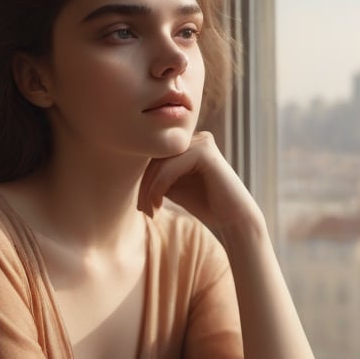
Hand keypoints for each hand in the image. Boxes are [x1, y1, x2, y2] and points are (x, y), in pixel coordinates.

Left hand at [137, 131, 261, 230]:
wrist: (232, 220)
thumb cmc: (204, 204)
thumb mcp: (173, 186)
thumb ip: (157, 174)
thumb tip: (127, 167)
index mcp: (190, 143)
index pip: (155, 155)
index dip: (143, 180)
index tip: (142, 205)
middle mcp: (196, 137)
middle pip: (155, 157)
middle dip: (144, 185)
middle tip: (143, 209)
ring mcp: (202, 142)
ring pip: (160, 162)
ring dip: (149, 188)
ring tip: (150, 209)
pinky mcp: (205, 151)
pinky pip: (170, 166)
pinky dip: (159, 186)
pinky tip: (159, 204)